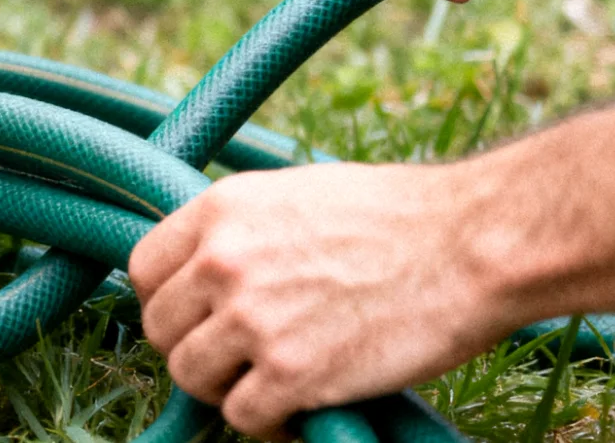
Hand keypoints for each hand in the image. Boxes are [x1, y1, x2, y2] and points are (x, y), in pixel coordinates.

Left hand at [127, 164, 509, 439]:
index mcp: (220, 210)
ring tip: (267, 381)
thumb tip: (205, 266)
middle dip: (192, 346)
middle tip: (234, 356)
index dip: (165, 300)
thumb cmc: (396, 216)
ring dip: (223, 387)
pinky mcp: (292, 375)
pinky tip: (298, 408)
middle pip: (160, 329)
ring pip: (191, 377)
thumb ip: (240, 229)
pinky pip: (241, 417)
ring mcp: (253, 320)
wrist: (470, 244)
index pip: (144, 269)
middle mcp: (223, 262)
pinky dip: (267, 422)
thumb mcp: (294, 194)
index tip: (192, 316)